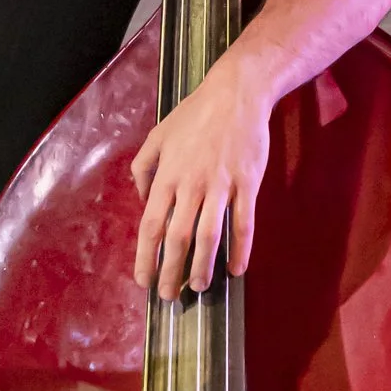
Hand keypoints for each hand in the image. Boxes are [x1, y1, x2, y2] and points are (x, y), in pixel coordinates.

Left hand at [131, 60, 273, 300]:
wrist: (237, 94)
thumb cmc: (195, 114)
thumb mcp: (157, 136)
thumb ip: (144, 167)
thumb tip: (142, 198)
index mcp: (167, 176)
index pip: (150, 226)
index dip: (146, 257)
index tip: (144, 280)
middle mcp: (191, 185)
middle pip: (177, 238)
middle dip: (172, 272)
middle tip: (170, 296)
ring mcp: (221, 185)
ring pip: (209, 236)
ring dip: (203, 267)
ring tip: (199, 287)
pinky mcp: (248, 184)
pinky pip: (243, 223)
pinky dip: (240, 248)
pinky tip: (236, 268)